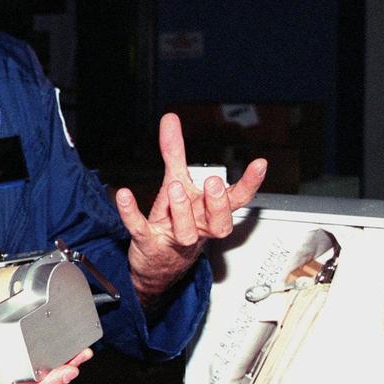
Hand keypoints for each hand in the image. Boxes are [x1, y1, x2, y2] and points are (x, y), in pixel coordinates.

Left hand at [115, 113, 265, 308]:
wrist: (156, 265)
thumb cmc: (173, 223)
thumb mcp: (176, 182)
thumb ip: (175, 152)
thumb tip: (170, 119)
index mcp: (208, 213)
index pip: (236, 200)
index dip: (249, 184)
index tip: (259, 164)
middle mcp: (196, 228)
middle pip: (218, 223)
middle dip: (217, 204)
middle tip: (212, 183)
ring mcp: (173, 238)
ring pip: (185, 232)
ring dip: (181, 210)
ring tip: (175, 188)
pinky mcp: (148, 243)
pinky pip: (140, 229)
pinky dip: (131, 214)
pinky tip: (124, 196)